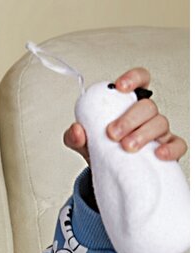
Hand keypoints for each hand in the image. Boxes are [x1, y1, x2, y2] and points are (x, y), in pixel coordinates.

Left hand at [63, 68, 186, 162]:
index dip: (133, 78)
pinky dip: (170, 148)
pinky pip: (177, 144)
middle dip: (129, 118)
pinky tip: (158, 154)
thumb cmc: (100, 149)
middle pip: (147, 105)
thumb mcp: (83, 142)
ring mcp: (158, 131)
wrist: (109, 173)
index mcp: (127, 104)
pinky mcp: (167, 148)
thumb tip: (76, 130)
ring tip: (126, 147)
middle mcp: (145, 115)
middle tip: (112, 134)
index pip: (139, 81)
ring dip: (143, 134)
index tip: (119, 87)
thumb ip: (74, 135)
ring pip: (160, 123)